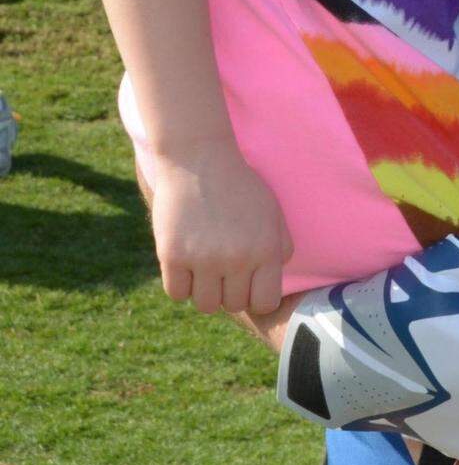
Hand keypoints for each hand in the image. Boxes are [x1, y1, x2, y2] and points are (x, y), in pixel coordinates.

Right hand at [150, 138, 292, 315]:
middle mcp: (237, 259)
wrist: (199, 159)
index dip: (255, 296)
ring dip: (204, 290)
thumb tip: (274, 281)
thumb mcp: (272, 211)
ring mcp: (203, 259)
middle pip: (233, 305)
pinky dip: (180, 283)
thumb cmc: (239, 186)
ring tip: (204, 266)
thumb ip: (281, 246)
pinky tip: (185, 263)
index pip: (265, 303)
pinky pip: (177, 293)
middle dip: (229, 291)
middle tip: (223, 268)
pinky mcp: (172, 255)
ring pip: (205, 305)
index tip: (247, 283)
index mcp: (265, 250)